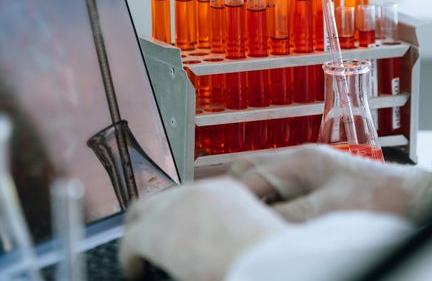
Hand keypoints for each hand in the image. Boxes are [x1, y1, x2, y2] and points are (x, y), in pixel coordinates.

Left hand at [119, 177, 288, 280]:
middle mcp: (199, 192)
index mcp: (226, 192)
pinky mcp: (156, 232)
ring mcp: (176, 207)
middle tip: (149, 239)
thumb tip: (219, 246)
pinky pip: (131, 241)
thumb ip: (233, 231)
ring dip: (139, 232)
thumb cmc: (268, 256)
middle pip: (162, 197)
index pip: (192, 196)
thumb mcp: (250, 234)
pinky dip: (130, 258)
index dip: (180, 213)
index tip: (180, 229)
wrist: (268, 262)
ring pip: (142, 212)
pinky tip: (134, 272)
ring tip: (138, 255)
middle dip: (153, 216)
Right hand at [230, 145, 431, 223]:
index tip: (228, 224)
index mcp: (299, 160)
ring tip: (260, 230)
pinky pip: (283, 198)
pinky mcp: (316, 190)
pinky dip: (276, 212)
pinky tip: (280, 227)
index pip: (249, 178)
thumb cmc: (381, 198)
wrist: (418, 198)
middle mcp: (299, 164)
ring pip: (266, 189)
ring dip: (260, 208)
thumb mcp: (328, 211)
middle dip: (243, 202)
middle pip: (252, 178)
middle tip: (241, 227)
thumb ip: (288, 215)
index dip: (235, 202)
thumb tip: (256, 226)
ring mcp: (307, 176)